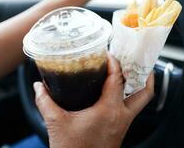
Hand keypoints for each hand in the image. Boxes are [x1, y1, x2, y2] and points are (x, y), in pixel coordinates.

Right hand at [33, 54, 153, 147]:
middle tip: (133, 59)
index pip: (118, 80)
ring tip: (129, 71)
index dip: (114, 63)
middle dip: (143, 72)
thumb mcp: (55, 122)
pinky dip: (129, 95)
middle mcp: (121, 117)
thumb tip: (39, 86)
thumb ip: (44, 101)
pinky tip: (115, 91)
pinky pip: (132, 108)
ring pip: (141, 100)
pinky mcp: (120, 129)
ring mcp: (123, 124)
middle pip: (144, 91)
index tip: (107, 54)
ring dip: (139, 84)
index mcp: (108, 111)